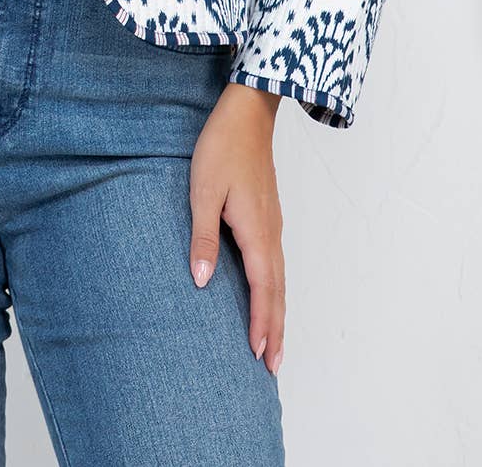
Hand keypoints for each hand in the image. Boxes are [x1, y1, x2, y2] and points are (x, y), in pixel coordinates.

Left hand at [188, 82, 284, 375]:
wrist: (248, 113)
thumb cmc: (222, 148)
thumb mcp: (202, 191)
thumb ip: (203, 237)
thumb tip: (202, 281)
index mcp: (256, 231)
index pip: (261, 288)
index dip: (260, 323)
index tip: (259, 356)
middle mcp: (271, 233)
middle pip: (277, 291)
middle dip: (275, 329)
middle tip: (273, 366)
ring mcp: (273, 224)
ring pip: (280, 279)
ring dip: (277, 313)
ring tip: (274, 344)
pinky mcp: (269, 216)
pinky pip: (276, 264)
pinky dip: (275, 290)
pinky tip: (268, 296)